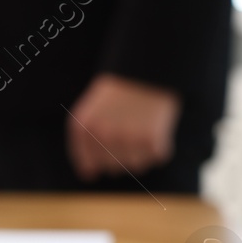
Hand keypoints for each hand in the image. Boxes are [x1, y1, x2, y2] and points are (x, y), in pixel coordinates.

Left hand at [65, 74, 180, 180]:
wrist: (146, 67)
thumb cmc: (118, 89)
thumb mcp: (91, 109)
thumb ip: (86, 139)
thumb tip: (89, 175)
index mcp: (82, 127)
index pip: (87, 165)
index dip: (97, 165)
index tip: (105, 161)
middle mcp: (102, 135)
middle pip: (112, 168)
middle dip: (120, 155)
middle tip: (129, 132)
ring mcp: (126, 138)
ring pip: (135, 166)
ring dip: (141, 152)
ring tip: (143, 127)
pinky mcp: (152, 139)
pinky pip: (156, 158)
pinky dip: (159, 147)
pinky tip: (156, 127)